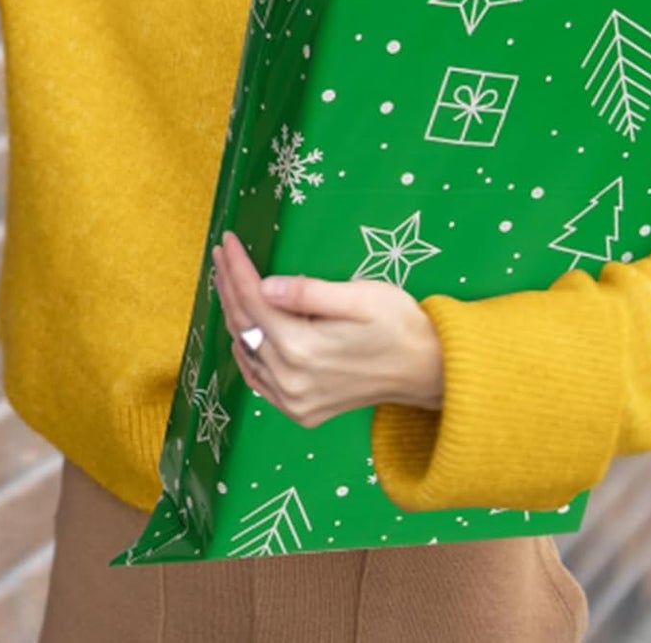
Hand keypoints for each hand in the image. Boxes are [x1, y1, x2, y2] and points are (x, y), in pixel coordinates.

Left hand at [212, 229, 443, 428]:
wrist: (429, 371)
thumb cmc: (399, 325)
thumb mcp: (360, 297)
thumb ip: (309, 292)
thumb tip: (265, 286)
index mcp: (302, 349)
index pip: (254, 300)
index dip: (237, 268)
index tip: (228, 240)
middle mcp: (291, 381)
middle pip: (245, 324)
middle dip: (229, 285)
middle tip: (221, 254)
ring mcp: (294, 401)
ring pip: (247, 350)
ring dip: (234, 314)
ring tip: (226, 281)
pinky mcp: (301, 412)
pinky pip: (258, 379)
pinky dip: (246, 351)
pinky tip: (241, 331)